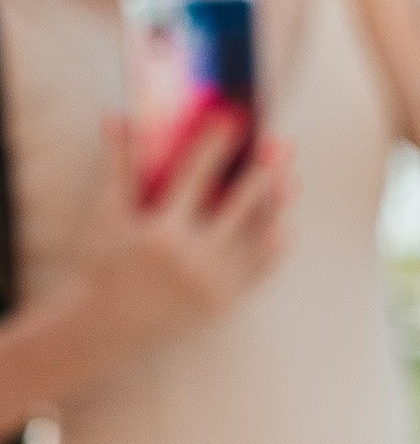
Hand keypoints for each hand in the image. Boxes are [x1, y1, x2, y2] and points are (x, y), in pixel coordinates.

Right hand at [63, 114, 291, 377]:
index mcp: (162, 233)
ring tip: (290, 180)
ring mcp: (214, 284)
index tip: (233, 119)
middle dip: (262, 174)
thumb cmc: (105, 265)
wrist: (113, 327)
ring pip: (255, 240)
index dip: (215, 146)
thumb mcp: (106, 215)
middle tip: (281, 147)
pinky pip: (257, 272)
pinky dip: (273, 249)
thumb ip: (117, 165)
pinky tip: (284, 225)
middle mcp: (193, 259)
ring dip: (275, 208)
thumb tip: (117, 116)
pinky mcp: (225, 302)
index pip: (195, 177)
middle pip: (239, 207)